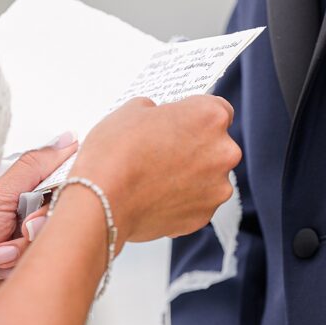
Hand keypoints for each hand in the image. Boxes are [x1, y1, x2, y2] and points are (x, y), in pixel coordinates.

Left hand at [0, 133, 77, 292]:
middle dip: (40, 223)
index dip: (62, 191)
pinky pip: (46, 263)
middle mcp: (29, 217)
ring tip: (0, 254)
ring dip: (26, 249)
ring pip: (55, 239)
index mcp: (22, 194)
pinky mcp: (30, 269)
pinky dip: (22, 266)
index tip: (50, 202)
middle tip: (23, 229)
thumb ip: (35, 165)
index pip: (63, 182)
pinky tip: (2, 269)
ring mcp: (30, 245)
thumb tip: (67, 140)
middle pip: (63, 212)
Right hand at [69, 95, 240, 249]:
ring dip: (191, 175)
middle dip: (195, 146)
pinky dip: (183, 199)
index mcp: (210, 116)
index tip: (184, 122)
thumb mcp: (133, 110)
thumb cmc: (116, 154)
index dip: (196, 116)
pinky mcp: (204, 215)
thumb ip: (158, 111)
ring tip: (158, 176)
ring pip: (209, 176)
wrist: (102, 201)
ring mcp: (217, 186)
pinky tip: (158, 195)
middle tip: (164, 150)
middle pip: (217, 144)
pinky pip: (198, 202)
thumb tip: (159, 119)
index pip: (219, 109)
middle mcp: (223, 151)